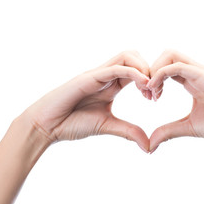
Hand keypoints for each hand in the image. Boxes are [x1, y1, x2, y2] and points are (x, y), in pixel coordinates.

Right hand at [23, 51, 151, 151]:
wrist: (47, 126)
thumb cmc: (73, 123)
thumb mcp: (108, 126)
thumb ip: (129, 132)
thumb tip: (150, 147)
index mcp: (112, 84)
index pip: (136, 70)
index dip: (150, 80)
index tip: (155, 97)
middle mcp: (106, 76)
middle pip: (134, 56)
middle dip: (150, 70)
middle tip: (154, 92)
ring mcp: (98, 74)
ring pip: (127, 56)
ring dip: (143, 68)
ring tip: (148, 88)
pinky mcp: (89, 77)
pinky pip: (115, 68)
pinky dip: (133, 73)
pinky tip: (143, 85)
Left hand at [147, 50, 203, 152]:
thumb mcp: (189, 127)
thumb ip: (168, 131)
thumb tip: (149, 145)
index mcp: (191, 80)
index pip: (166, 68)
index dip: (152, 79)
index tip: (148, 97)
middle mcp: (195, 72)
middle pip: (166, 55)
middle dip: (150, 70)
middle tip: (146, 92)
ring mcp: (201, 72)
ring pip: (170, 55)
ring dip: (155, 70)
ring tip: (151, 92)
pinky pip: (178, 66)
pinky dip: (161, 74)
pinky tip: (156, 91)